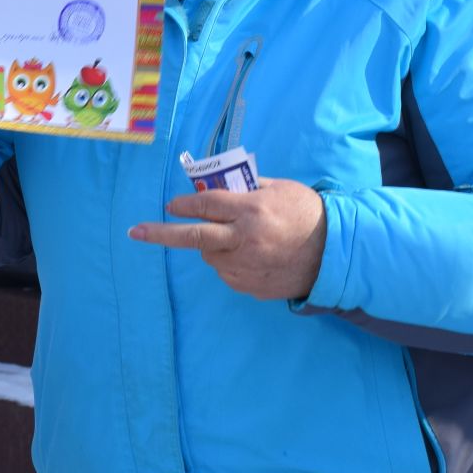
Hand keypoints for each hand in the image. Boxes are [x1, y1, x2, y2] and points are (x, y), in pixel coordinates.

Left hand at [128, 179, 328, 300]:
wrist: (336, 254)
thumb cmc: (307, 214)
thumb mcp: (280, 189)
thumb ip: (246, 188)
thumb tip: (215, 186)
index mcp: (252, 211)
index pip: (206, 205)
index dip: (184, 203)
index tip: (171, 204)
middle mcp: (244, 240)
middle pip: (194, 236)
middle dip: (161, 233)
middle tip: (136, 232)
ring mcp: (246, 266)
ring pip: (210, 255)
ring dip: (213, 245)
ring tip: (241, 239)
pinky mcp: (250, 286)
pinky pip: (227, 272)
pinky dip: (230, 262)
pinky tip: (253, 256)